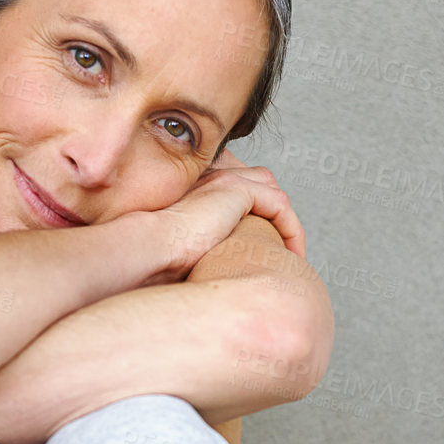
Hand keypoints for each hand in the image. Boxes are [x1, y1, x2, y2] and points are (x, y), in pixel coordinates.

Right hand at [152, 147, 305, 280]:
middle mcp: (213, 175)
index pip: (242, 188)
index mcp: (199, 184)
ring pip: (274, 195)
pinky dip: (291, 229)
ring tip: (293, 253)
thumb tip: (222, 268)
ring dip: (288, 224)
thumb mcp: (189, 247)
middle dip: (277, 215)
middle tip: (286, 248)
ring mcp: (225, 179)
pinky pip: (279, 205)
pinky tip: (292, 253)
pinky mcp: (237, 190)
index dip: (260, 214)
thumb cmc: (160, 258)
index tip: (268, 246)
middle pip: (262, 184)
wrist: (150, 249)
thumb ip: (207, 245)